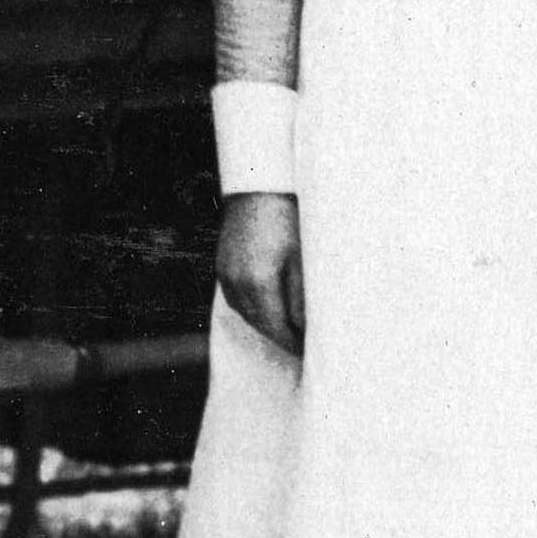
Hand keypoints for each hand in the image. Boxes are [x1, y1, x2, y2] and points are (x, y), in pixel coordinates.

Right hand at [216, 192, 305, 356]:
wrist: (260, 184)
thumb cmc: (289, 217)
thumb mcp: (303, 258)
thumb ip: (303, 298)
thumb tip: (307, 329)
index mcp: (259, 283)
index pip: (279, 330)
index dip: (297, 344)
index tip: (314, 353)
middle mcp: (236, 283)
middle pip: (262, 327)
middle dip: (284, 338)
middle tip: (307, 345)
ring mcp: (225, 276)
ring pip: (248, 316)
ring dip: (270, 325)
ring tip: (293, 329)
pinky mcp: (222, 267)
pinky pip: (238, 301)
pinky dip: (255, 310)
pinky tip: (271, 308)